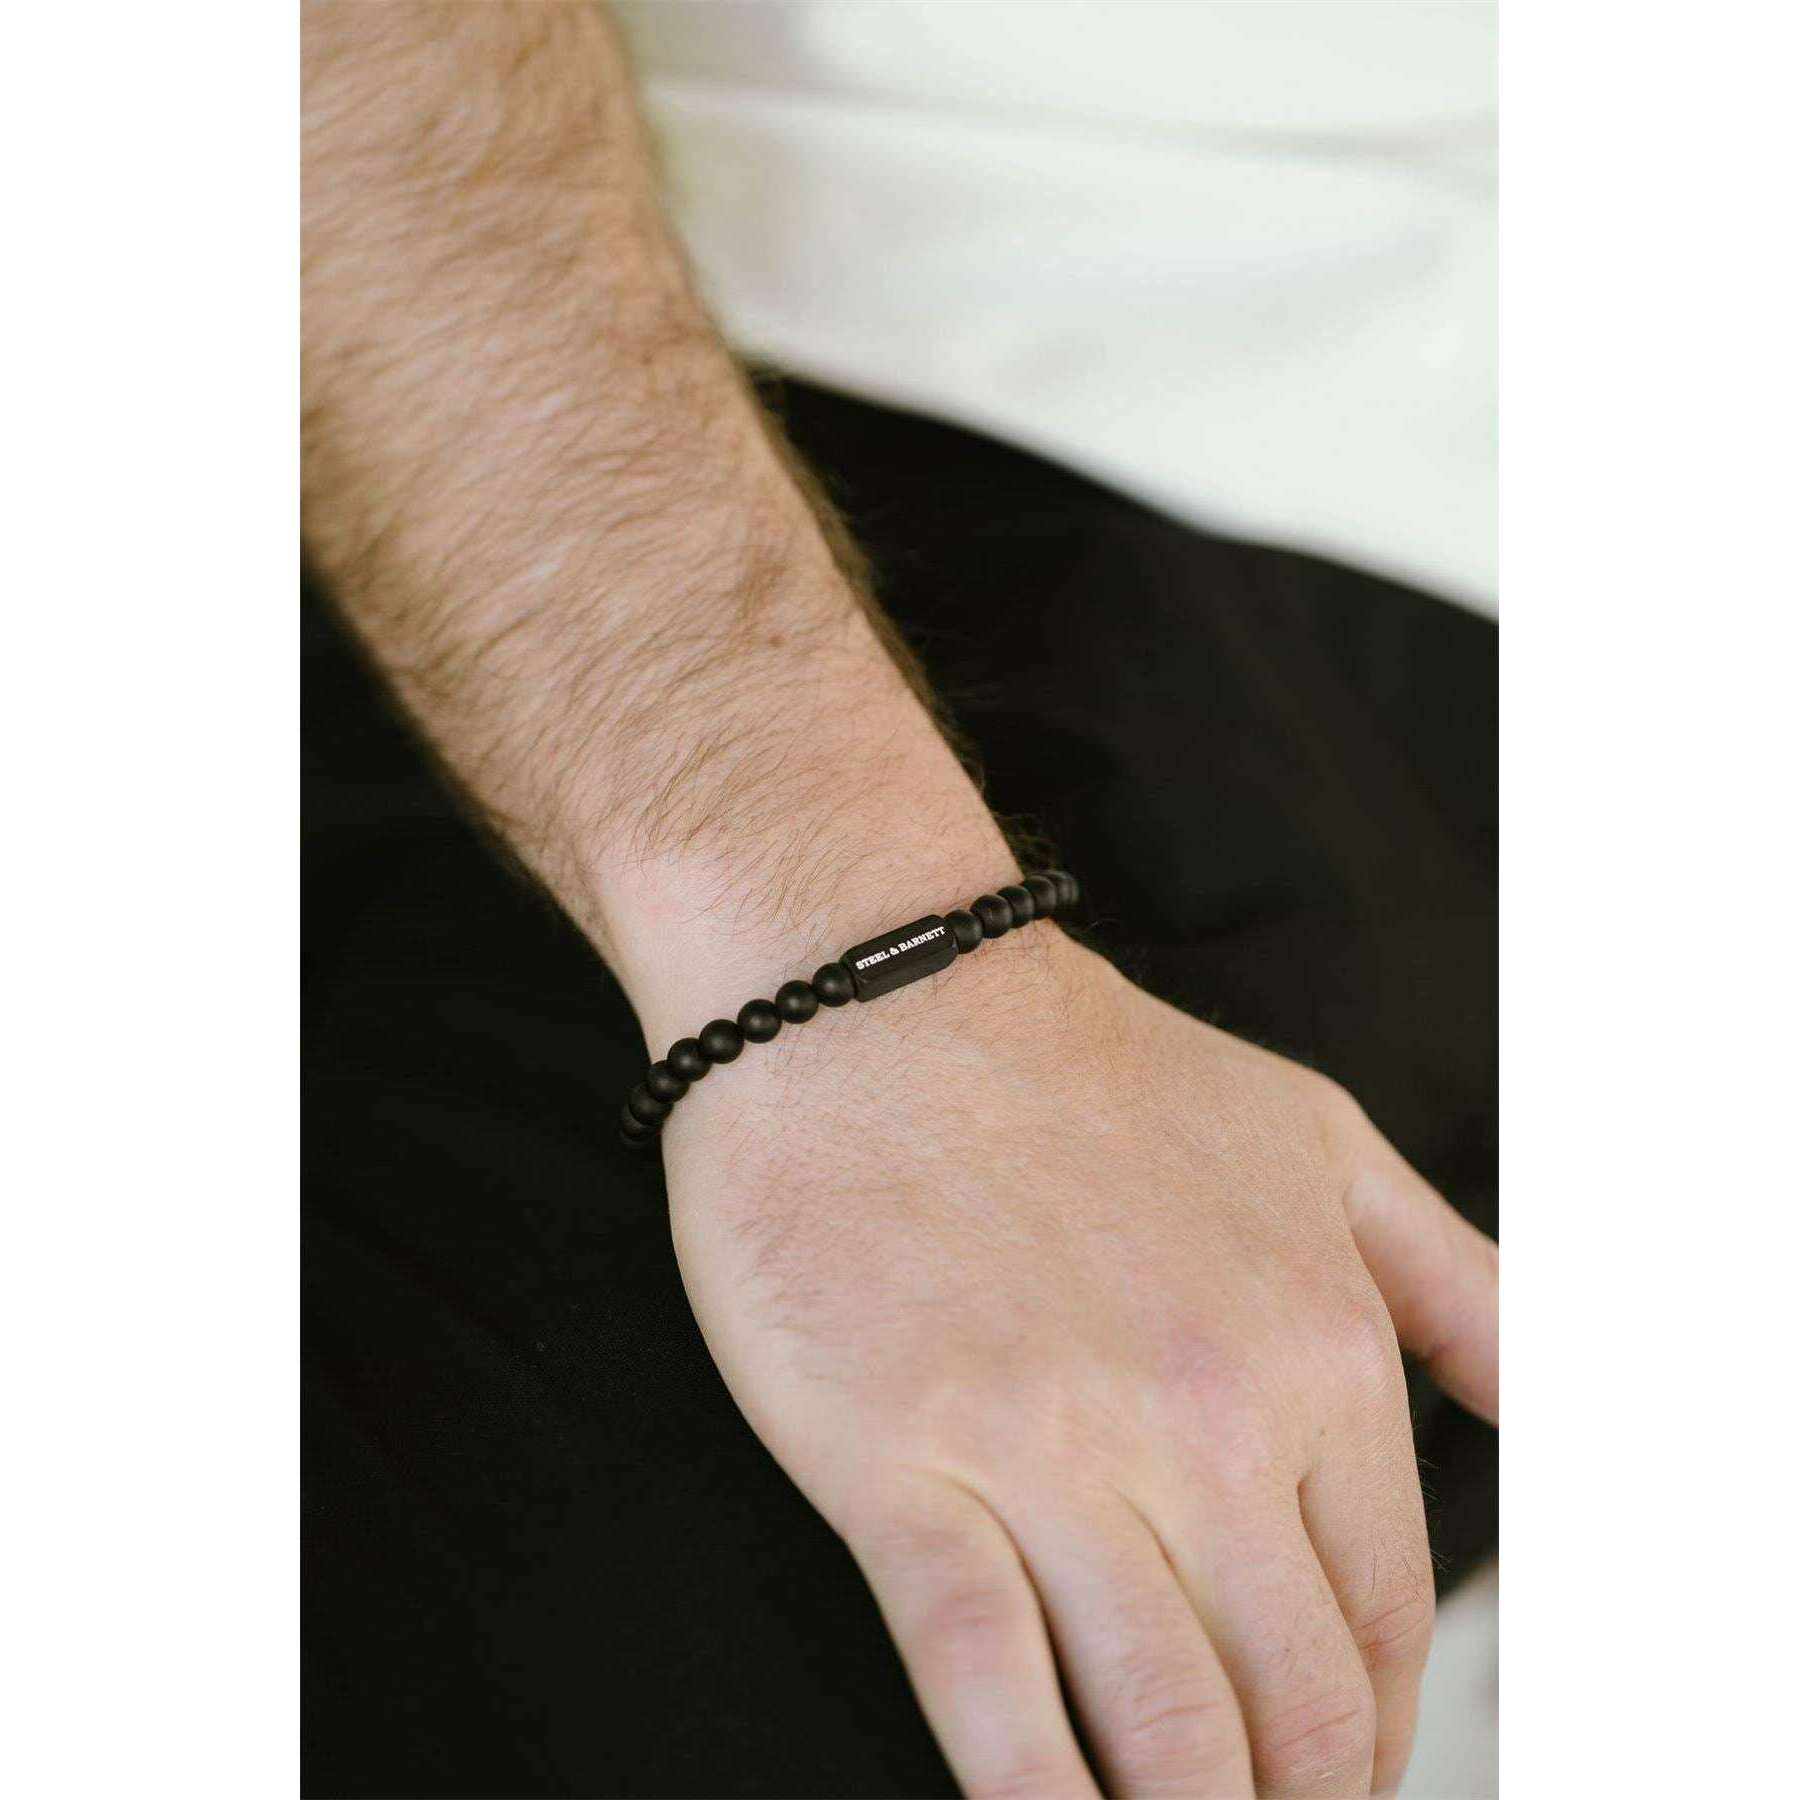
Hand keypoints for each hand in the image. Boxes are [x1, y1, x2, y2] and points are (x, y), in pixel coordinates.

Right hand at [664, 927, 1497, 1798]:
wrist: (875, 997)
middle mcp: (1205, 1415)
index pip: (1385, 1614)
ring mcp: (1050, 1447)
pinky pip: (989, 1686)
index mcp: (1314, 1348)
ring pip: (1163, 1724)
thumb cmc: (1084, 1070)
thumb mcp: (1320, 1141)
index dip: (1376, 1729)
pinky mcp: (905, 1465)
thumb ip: (1455, 1284)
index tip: (1338, 1768)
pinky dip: (1037, 1798)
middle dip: (1295, 1798)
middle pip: (1294, 1702)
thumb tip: (1555, 1410)